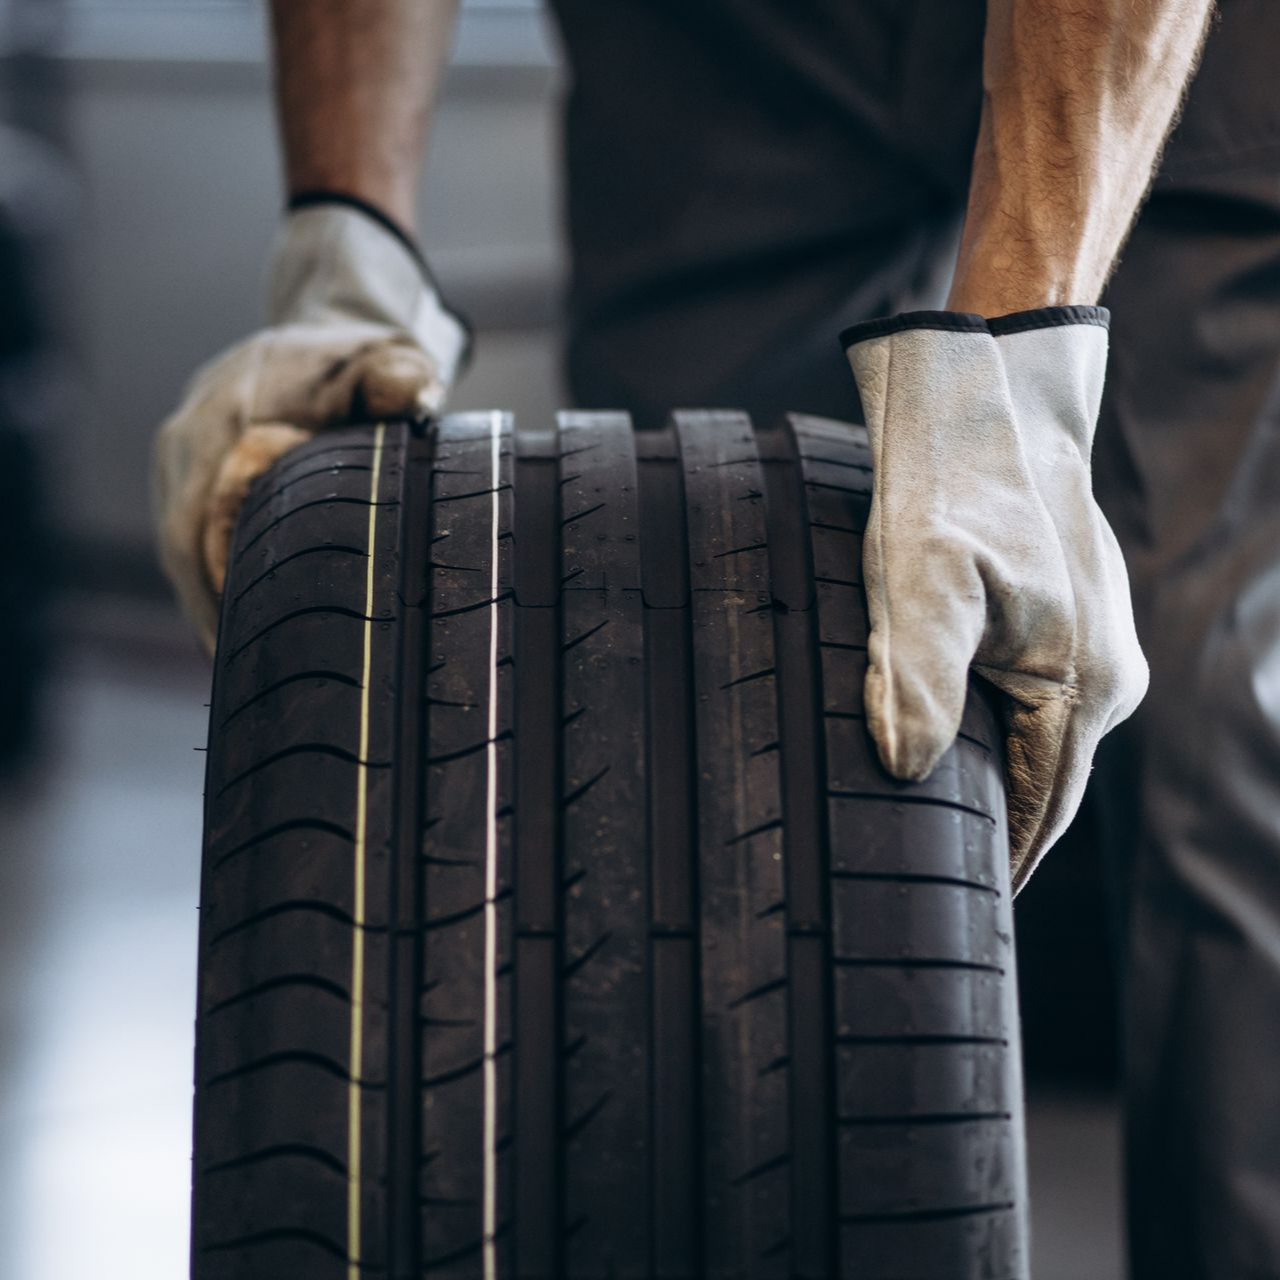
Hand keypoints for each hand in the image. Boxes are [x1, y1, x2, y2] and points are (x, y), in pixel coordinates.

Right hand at [152, 201, 468, 650]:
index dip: (216, 582)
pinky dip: (207, 577)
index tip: (238, 640)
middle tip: (242, 677)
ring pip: (179, 544)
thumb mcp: (391, 360)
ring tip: (238, 667)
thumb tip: (413, 393)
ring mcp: (179, 453)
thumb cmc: (362, 358)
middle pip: (181, 543)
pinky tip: (236, 623)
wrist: (320, 330)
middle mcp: (188, 436)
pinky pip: (186, 533)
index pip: (204, 517)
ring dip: (204, 601)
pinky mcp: (185, 468)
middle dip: (207, 610)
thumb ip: (400, 376)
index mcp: (228, 418)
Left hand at [843, 307, 1147, 887]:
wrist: (987, 401)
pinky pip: (1034, 703)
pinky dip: (997, 734)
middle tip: (939, 882)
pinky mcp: (1069, 621)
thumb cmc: (950, 488)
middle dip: (998, 833)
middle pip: (1044, 785)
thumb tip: (909, 772)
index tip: (964, 914)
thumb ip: (916, 681)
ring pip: (1037, 744)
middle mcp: (1105, 676)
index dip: (1003, 864)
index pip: (1043, 811)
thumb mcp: (918, 582)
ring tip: (940, 830)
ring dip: (994, 783)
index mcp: (1083, 685)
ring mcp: (1094, 646)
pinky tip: (956, 746)